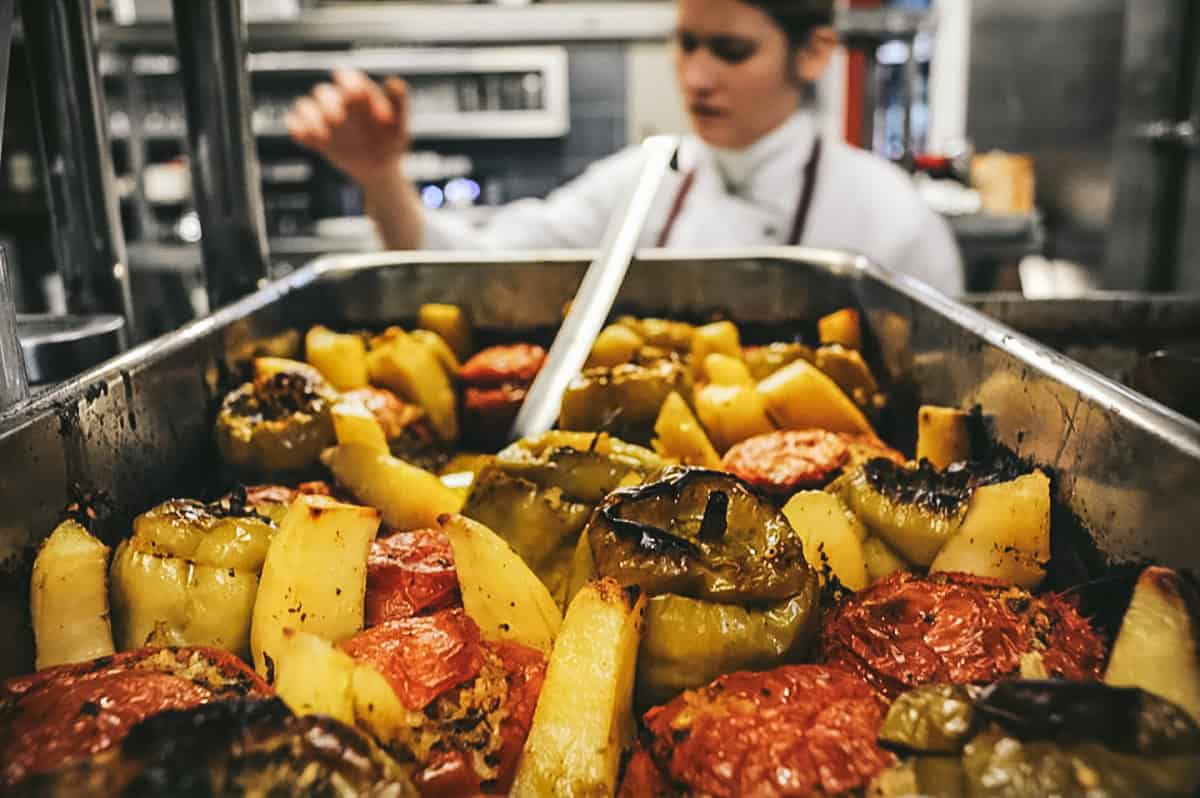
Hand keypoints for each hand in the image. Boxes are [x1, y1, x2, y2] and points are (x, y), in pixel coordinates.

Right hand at [286, 69, 408, 188]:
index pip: (348, 78)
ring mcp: (323, 119)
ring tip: (324, 133)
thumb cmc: (391, 141)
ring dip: (311, 116)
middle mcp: (337, 101)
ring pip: (305, 106)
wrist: (379, 167)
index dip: (349, 83)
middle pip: (323, 92)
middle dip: (329, 103)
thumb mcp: (399, 124)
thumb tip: (394, 81)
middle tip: (338, 119)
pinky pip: (296, 127)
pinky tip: (312, 140)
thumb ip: (398, 102)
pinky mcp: (313, 136)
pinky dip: (298, 130)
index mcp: (358, 93)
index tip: (357, 95)